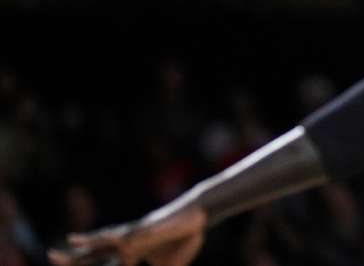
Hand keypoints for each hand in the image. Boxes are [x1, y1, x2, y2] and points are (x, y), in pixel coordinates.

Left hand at [49, 207, 205, 265]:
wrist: (197, 218)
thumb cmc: (182, 239)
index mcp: (130, 256)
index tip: (75, 263)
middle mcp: (126, 244)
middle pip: (94, 254)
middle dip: (73, 259)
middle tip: (51, 257)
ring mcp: (133, 235)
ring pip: (104, 241)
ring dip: (86, 245)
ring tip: (66, 245)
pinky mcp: (143, 228)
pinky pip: (124, 235)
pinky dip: (110, 238)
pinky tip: (95, 240)